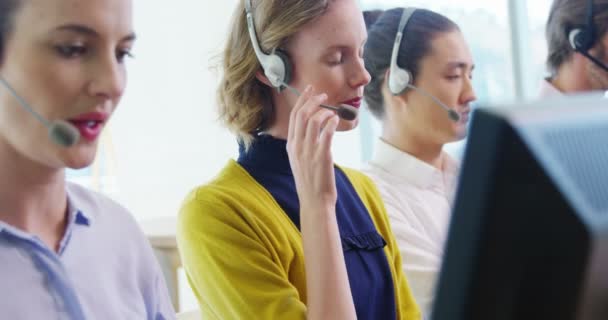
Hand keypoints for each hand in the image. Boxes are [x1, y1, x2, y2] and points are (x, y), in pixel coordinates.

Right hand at [286, 85, 339, 209]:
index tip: (309, 90)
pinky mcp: (322, 156)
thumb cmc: (310, 182)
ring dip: (323, 111)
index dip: (301, 100)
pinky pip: (326, 133)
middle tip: (323, 95)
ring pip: (313, 121)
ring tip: (332, 110)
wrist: (314, 201)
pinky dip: (331, 122)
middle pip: (302, 115)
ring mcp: (309, 151)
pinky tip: (336, 119)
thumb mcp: (299, 161)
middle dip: (312, 100)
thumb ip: (302, 145)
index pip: (294, 116)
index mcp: (291, 146)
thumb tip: (311, 129)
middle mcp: (297, 146)